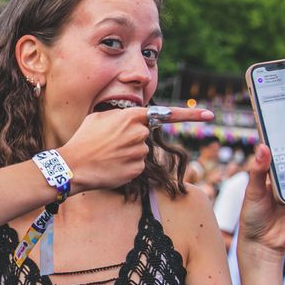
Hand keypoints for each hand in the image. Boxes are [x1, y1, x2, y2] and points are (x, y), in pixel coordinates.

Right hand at [58, 106, 213, 192]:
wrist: (74, 165)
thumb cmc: (84, 139)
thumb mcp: (99, 117)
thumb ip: (121, 114)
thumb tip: (133, 118)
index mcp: (132, 116)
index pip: (166, 114)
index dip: (191, 114)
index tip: (210, 115)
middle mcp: (140, 133)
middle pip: (146, 136)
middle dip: (133, 140)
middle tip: (110, 145)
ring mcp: (140, 152)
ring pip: (142, 152)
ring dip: (128, 154)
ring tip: (107, 156)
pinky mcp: (137, 170)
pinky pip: (138, 167)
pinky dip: (126, 168)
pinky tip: (112, 167)